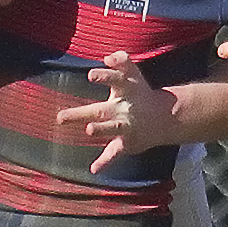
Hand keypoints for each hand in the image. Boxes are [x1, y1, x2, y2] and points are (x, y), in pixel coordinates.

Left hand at [56, 51, 176, 172]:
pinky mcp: (128, 143)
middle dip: (83, 113)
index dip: (105, 77)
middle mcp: (125, 109)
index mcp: (126, 90)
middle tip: (61, 117)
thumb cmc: (140, 93)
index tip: (91, 75)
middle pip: (102, 110)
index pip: (116, 81)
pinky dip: (105, 161)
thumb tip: (107, 57)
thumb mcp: (134, 74)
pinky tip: (94, 169)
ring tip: (89, 131)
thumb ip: (122, 61)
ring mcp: (126, 127)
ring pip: (113, 129)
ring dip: (101, 130)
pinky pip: (116, 152)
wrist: (166, 117)